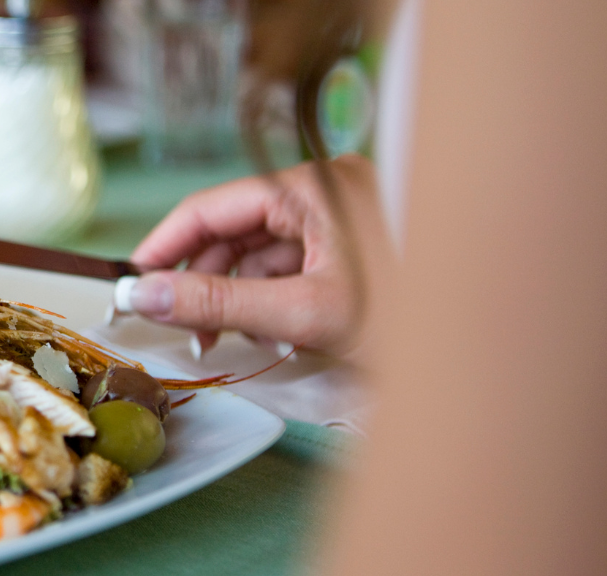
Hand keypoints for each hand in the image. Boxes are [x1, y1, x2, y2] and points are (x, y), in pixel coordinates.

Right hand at [127, 155, 383, 352]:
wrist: (484, 351)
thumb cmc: (408, 321)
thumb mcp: (301, 313)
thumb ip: (215, 302)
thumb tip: (142, 296)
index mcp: (313, 186)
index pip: (212, 207)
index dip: (164, 247)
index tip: (129, 284)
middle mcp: (324, 190)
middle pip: (233, 231)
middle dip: (201, 281)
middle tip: (175, 330)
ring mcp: (338, 217)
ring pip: (257, 253)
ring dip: (232, 297)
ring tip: (222, 343)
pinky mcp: (348, 247)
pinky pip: (286, 265)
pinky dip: (264, 300)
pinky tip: (262, 336)